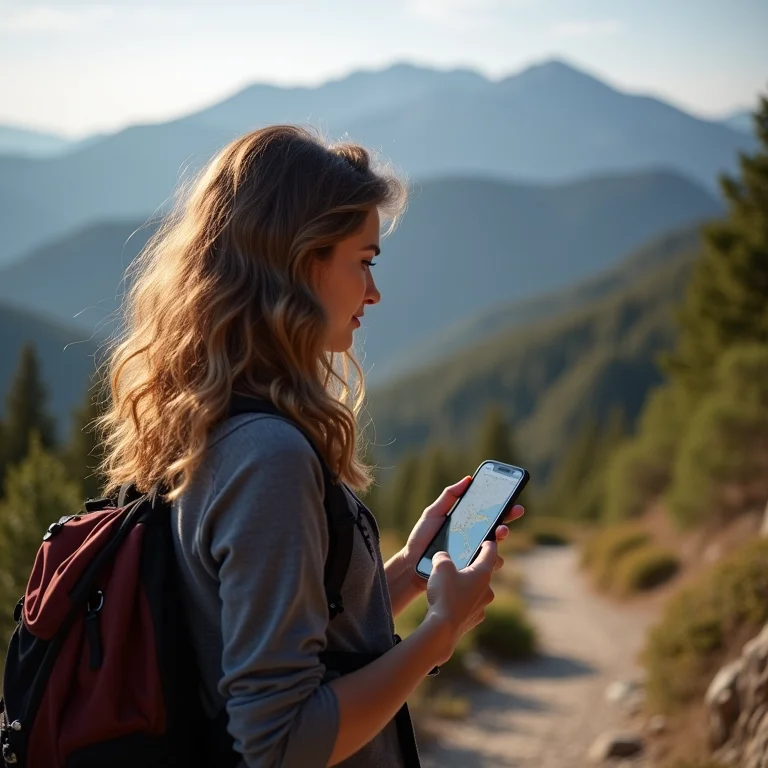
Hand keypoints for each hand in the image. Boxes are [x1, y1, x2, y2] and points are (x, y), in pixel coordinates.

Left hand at [401, 476, 524, 587]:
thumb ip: (449, 496)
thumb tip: (468, 479)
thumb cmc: (422, 537)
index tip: (513, 500)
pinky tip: (489, 554)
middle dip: (508, 520)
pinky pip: (486, 568)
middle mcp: (474, 540)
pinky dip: (491, 561)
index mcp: (467, 524)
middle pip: (497, 530)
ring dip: (501, 538)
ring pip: (495, 549)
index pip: (489, 515)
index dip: (503, 508)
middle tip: (514, 512)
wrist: (411, 562)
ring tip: (500, 532)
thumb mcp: (433, 513)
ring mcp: (473, 556)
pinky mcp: (470, 571)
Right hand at [422, 540, 498, 663]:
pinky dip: (462, 603)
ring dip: (467, 587)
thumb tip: (441, 556)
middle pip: (483, 574)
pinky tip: (449, 604)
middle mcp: (486, 590)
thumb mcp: (440, 567)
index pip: (490, 554)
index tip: (489, 540)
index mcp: (482, 573)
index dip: (489, 545)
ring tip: (450, 587)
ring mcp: (481, 606)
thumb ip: (442, 557)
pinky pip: (469, 606)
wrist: (443, 629)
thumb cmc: (445, 594)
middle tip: (461, 565)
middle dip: (473, 569)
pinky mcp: (474, 620)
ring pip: (476, 592)